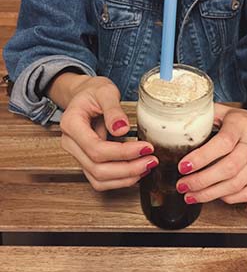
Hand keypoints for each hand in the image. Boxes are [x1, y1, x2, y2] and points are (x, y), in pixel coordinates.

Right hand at [60, 76, 157, 190]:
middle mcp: (70, 143)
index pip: (96, 148)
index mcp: (71, 124)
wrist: (85, 95)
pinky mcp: (86, 162)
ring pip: (98, 179)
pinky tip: (136, 172)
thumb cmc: (94, 92)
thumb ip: (113, 109)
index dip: (123, 153)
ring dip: (125, 178)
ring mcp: (77, 155)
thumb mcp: (105, 91)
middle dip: (127, 169)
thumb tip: (121, 129)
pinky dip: (120, 180)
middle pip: (97, 168)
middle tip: (151, 160)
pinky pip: (100, 180)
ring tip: (146, 166)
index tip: (145, 148)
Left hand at [176, 103, 246, 204]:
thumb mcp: (224, 111)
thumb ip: (203, 118)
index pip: (222, 144)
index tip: (183, 167)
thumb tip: (176, 124)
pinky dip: (229, 198)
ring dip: (210, 193)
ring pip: (237, 184)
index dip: (201, 158)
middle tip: (182, 186)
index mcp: (241, 124)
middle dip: (201, 181)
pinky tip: (213, 196)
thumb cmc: (243, 120)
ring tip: (190, 196)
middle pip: (229, 168)